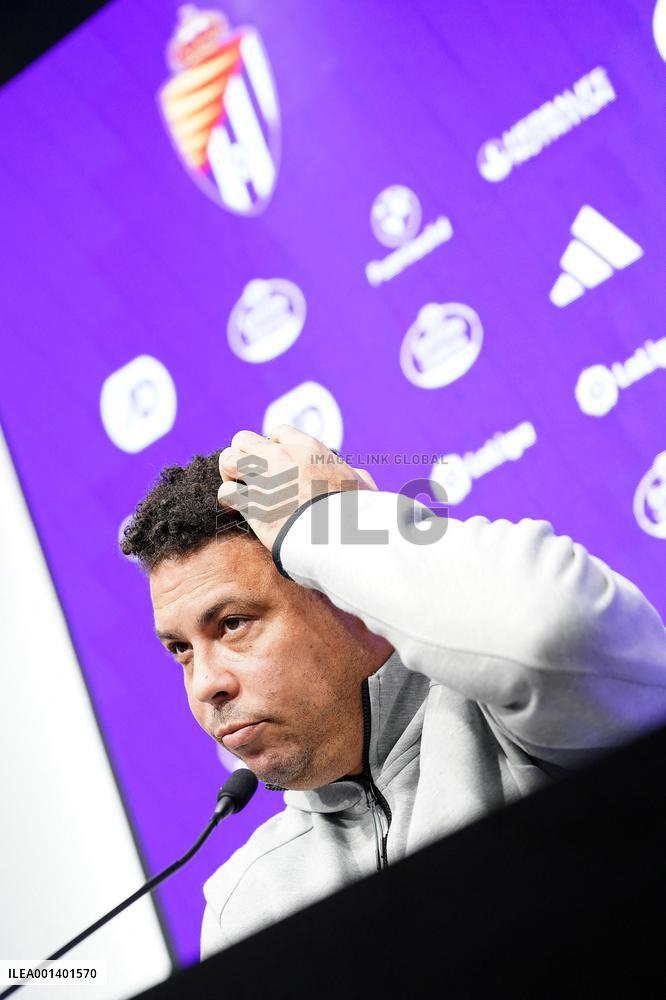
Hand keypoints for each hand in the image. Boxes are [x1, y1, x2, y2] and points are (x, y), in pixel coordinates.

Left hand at [218, 425, 377, 550]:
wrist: (340, 538)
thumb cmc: (356, 513)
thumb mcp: (363, 487)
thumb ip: (356, 477)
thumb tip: (360, 478)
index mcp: (308, 448)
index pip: (277, 432)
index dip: (273, 447)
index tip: (277, 464)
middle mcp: (281, 457)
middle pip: (243, 439)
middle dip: (244, 455)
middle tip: (251, 475)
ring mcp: (263, 479)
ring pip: (227, 459)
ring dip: (230, 474)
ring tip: (238, 488)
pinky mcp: (251, 505)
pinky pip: (226, 493)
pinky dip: (228, 500)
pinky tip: (236, 509)